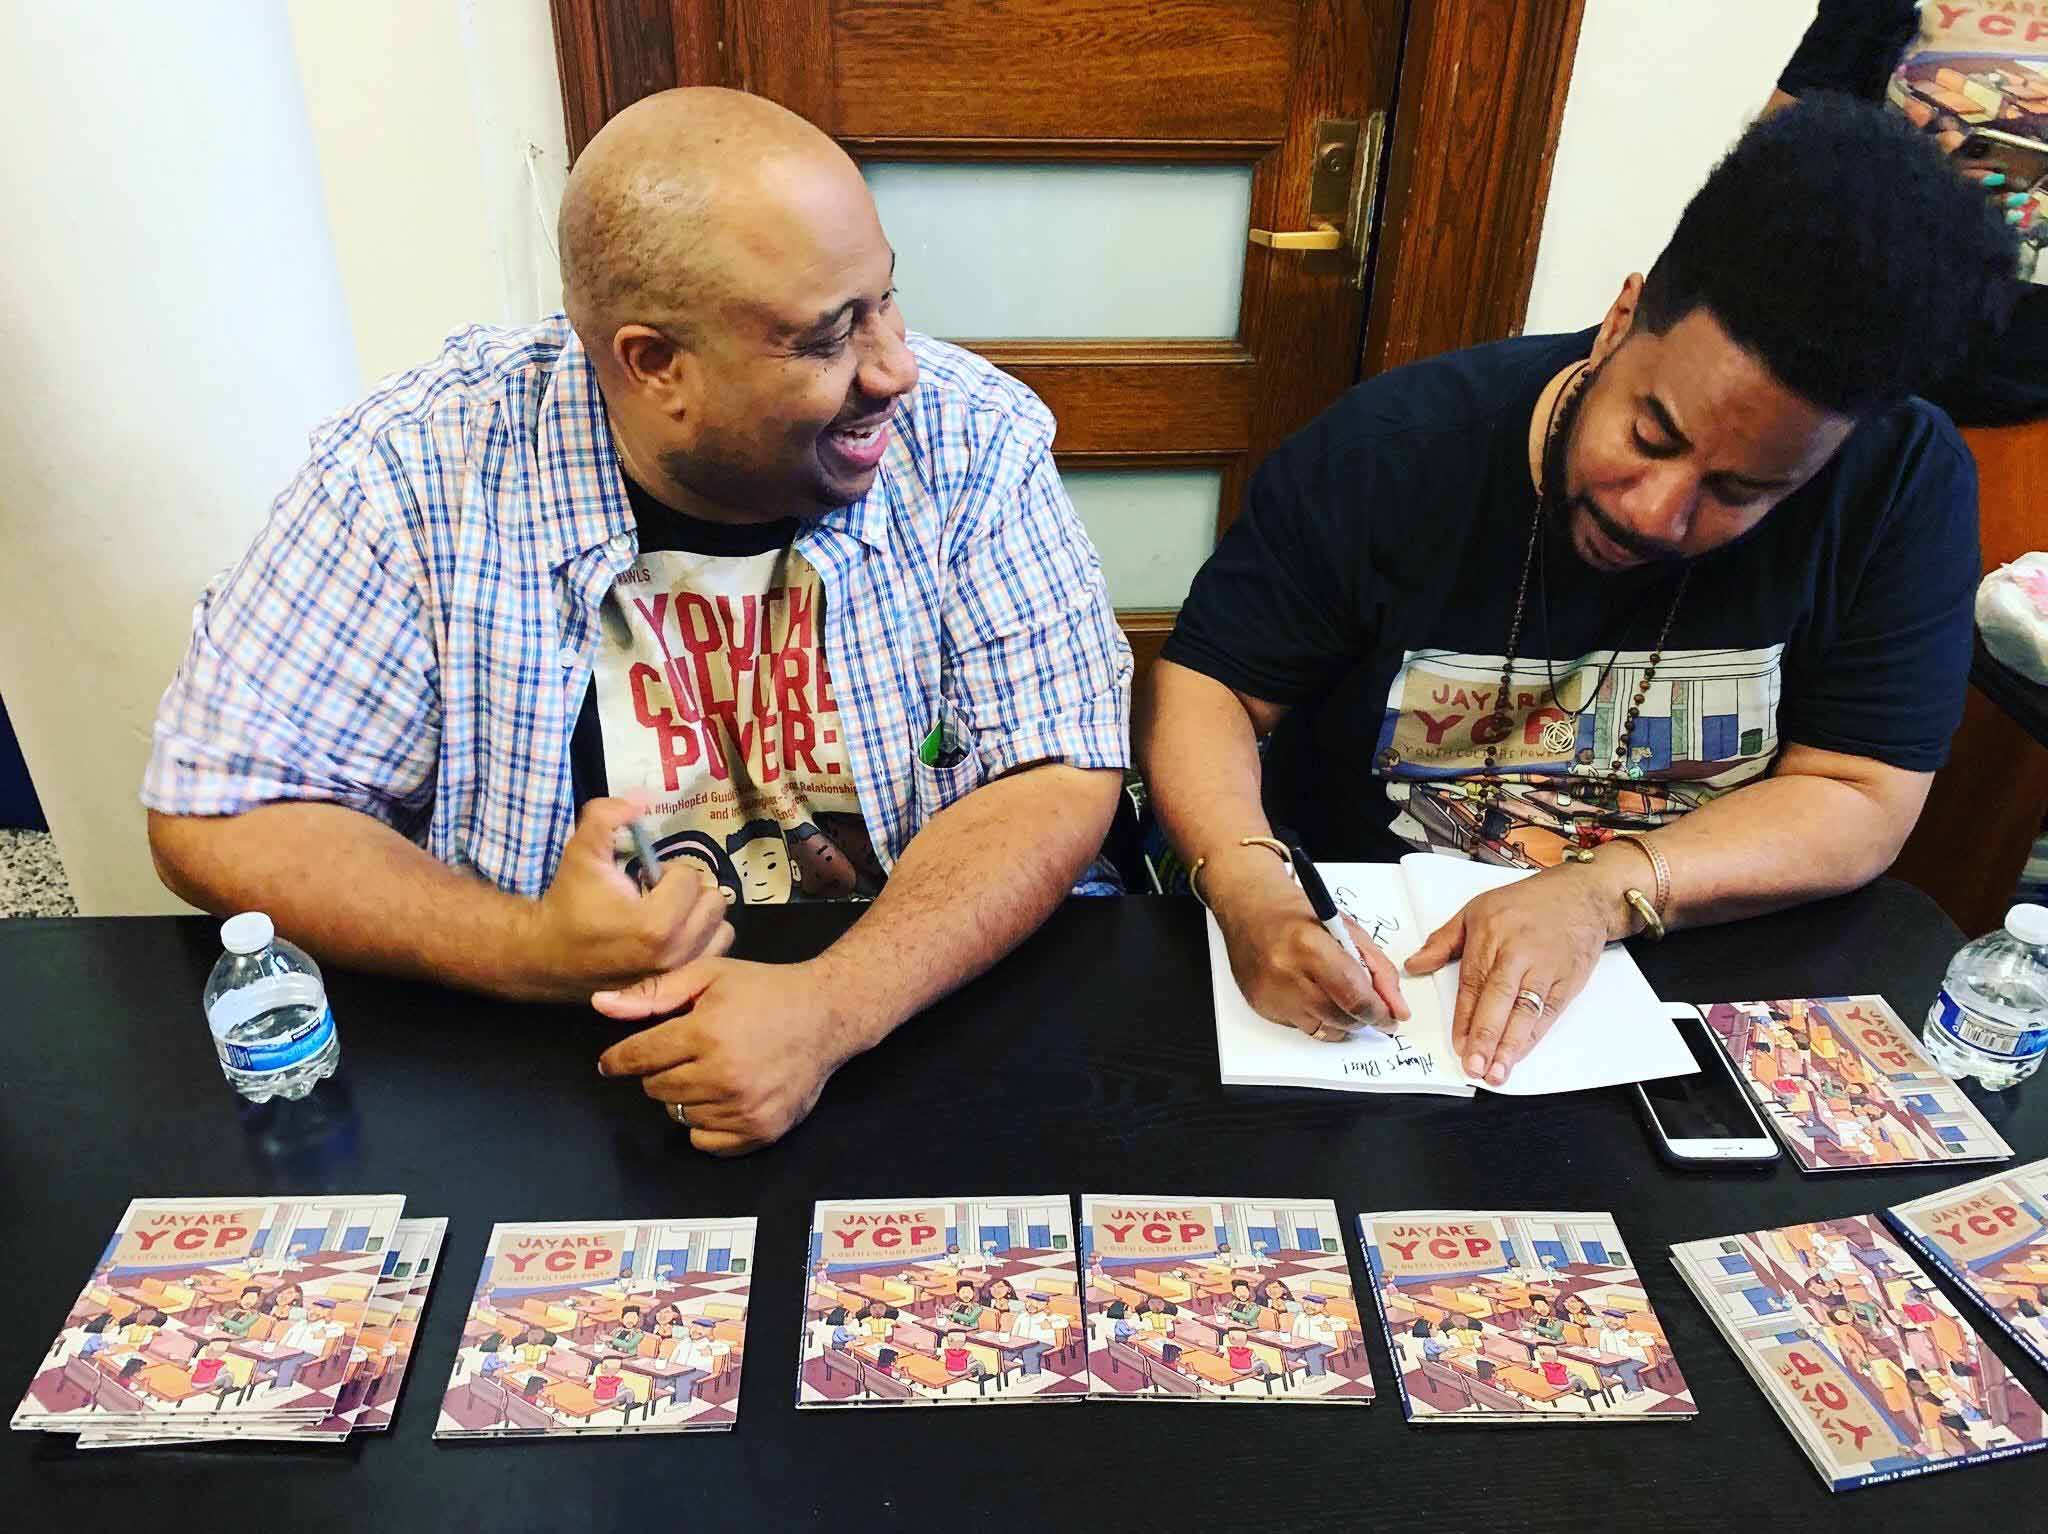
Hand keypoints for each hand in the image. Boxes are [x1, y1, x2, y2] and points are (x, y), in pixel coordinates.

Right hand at [521, 796, 733, 999]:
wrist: (547, 955)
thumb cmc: (569, 902)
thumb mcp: (582, 850)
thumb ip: (609, 815)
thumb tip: (644, 797)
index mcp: (656, 924)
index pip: (688, 877)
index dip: (664, 869)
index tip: (640, 878)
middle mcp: (675, 954)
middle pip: (713, 901)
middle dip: (688, 891)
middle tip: (657, 894)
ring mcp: (679, 974)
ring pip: (721, 928)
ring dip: (700, 914)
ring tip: (668, 913)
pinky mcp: (679, 986)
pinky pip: (715, 951)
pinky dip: (702, 938)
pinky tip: (674, 933)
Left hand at [594, 957, 852, 1154]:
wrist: (825, 1016)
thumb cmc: (764, 991)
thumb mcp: (709, 976)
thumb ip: (653, 992)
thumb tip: (601, 1006)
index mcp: (707, 1033)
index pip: (639, 1058)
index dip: (619, 1059)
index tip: (612, 1062)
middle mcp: (724, 1075)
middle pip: (655, 1088)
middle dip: (659, 1070)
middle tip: (684, 1052)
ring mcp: (744, 1108)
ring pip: (678, 1115)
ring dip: (683, 1095)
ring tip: (708, 1070)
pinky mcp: (761, 1130)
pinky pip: (706, 1141)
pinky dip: (704, 1123)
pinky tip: (720, 1097)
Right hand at [1209, 851, 1408, 1041]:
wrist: (1250, 909)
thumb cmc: (1299, 914)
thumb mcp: (1348, 930)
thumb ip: (1378, 969)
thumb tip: (1397, 1009)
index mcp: (1311, 946)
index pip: (1354, 996)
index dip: (1379, 1012)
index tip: (1391, 1018)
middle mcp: (1287, 972)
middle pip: (1341, 1017)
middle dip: (1363, 1018)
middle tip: (1371, 1009)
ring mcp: (1272, 993)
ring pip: (1324, 1028)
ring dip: (1343, 1021)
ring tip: (1343, 998)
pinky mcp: (1262, 1005)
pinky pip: (1303, 1027)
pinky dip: (1318, 1018)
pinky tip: (1316, 997)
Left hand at [1404, 864, 1617, 1084]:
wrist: (1580, 896)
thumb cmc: (1524, 903)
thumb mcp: (1475, 910)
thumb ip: (1442, 941)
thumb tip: (1413, 965)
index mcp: (1490, 937)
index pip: (1474, 983)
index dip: (1465, 1017)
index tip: (1458, 1045)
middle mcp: (1518, 955)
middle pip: (1499, 1000)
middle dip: (1486, 1036)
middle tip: (1475, 1066)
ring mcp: (1545, 969)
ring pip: (1526, 1011)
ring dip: (1511, 1045)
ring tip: (1497, 1072)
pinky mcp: (1567, 981)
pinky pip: (1548, 1013)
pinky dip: (1534, 1036)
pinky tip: (1520, 1054)